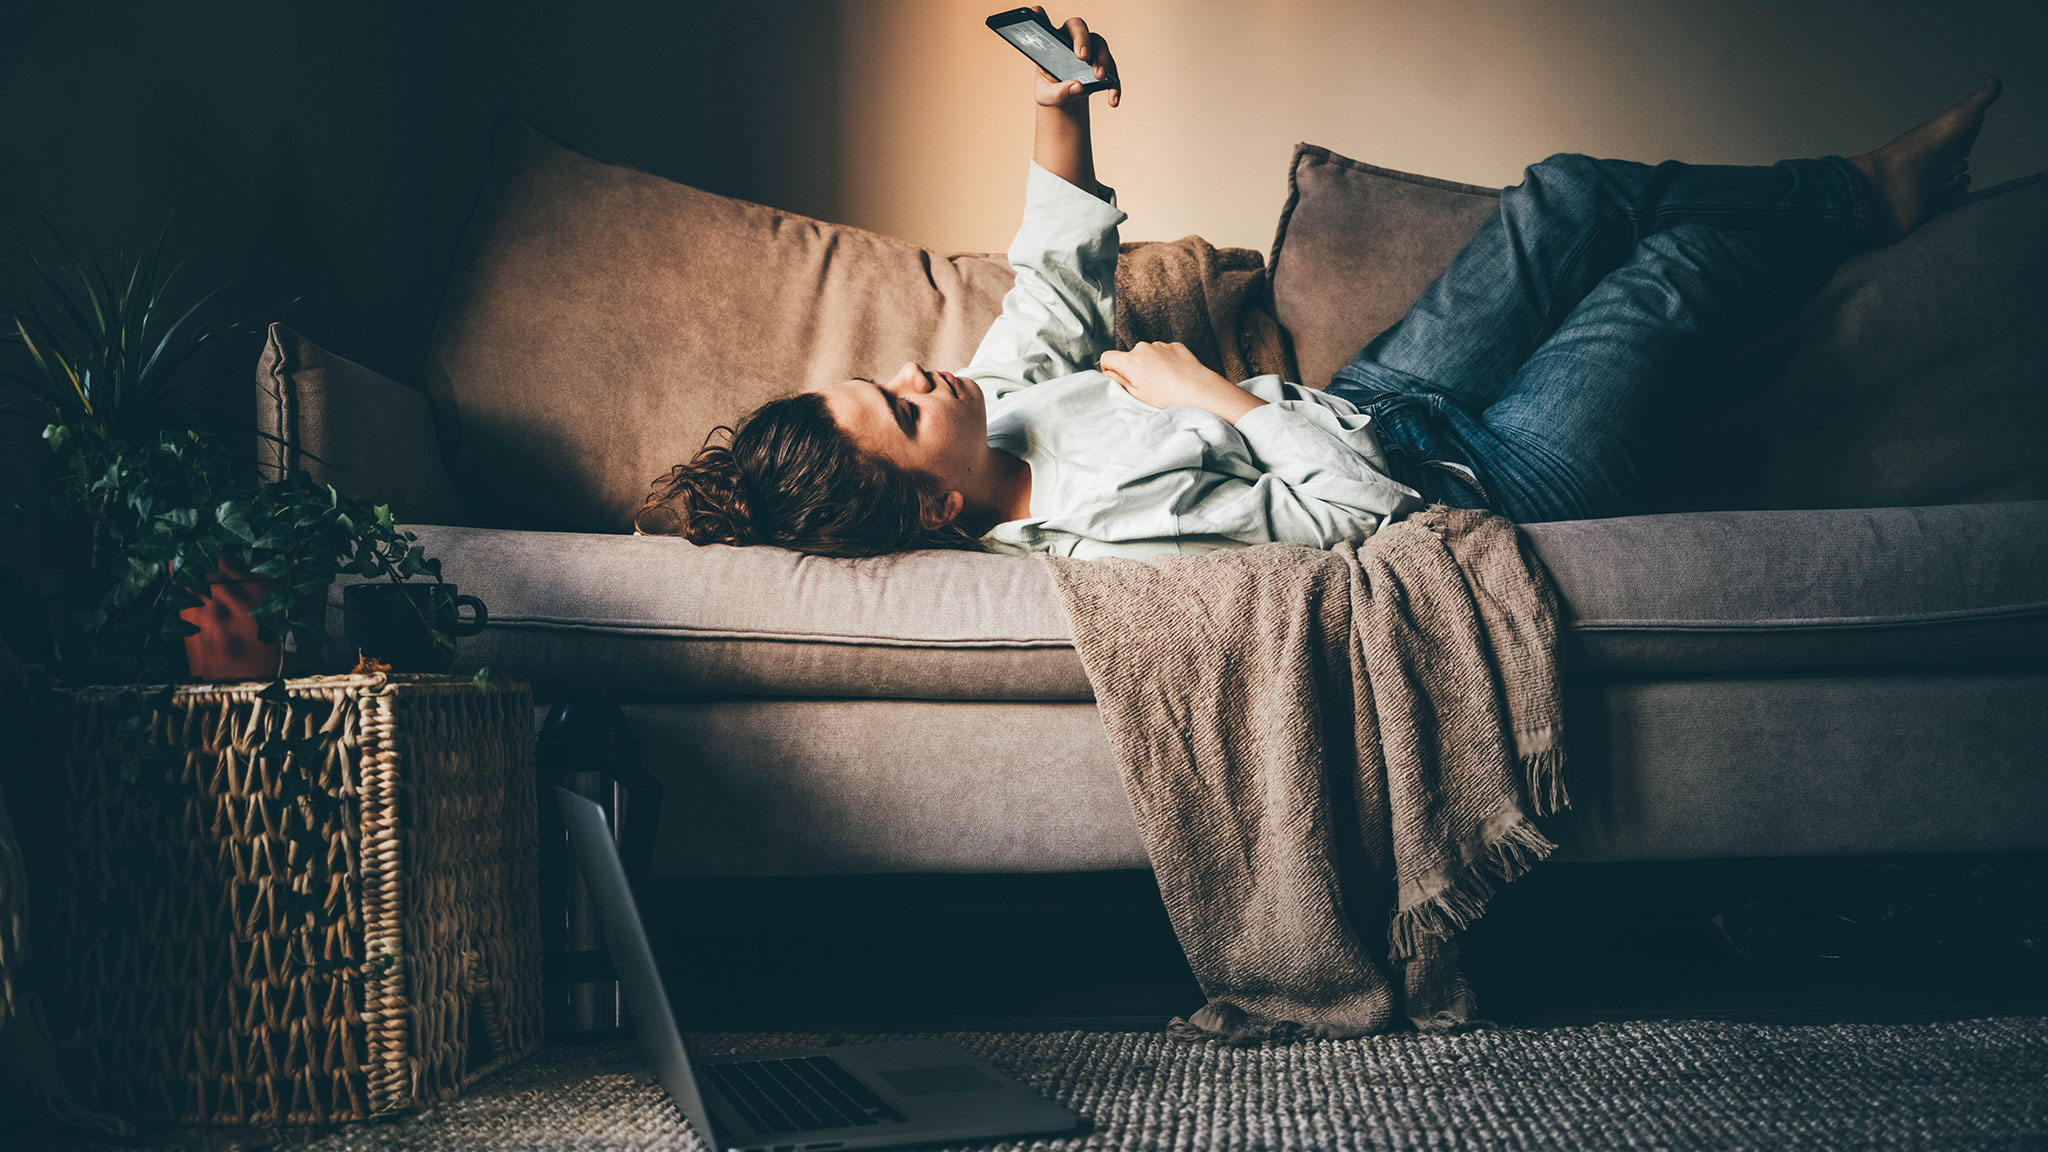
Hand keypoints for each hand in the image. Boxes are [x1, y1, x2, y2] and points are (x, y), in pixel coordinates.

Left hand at [1028, 8, 1120, 108]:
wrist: (1067, 99)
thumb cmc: (1052, 91)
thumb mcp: (1047, 96)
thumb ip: (1057, 93)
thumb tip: (1077, 87)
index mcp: (1052, 42)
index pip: (1044, 24)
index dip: (1039, 16)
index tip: (1036, 12)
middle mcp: (1071, 40)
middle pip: (1078, 27)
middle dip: (1082, 39)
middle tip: (1083, 57)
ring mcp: (1090, 49)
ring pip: (1100, 44)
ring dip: (1102, 59)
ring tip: (1100, 78)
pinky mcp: (1104, 63)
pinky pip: (1112, 68)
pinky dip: (1114, 84)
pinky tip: (1112, 100)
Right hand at [1100, 342, 1263, 421]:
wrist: (1200, 390)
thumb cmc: (1168, 398)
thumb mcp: (1137, 397)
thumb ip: (1118, 383)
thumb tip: (1108, 374)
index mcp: (1129, 361)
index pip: (1107, 357)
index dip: (1110, 370)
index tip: (1120, 381)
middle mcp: (1143, 348)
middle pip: (1129, 356)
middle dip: (1134, 369)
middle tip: (1146, 387)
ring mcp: (1160, 345)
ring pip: (1147, 354)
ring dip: (1151, 365)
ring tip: (1164, 383)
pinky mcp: (1175, 346)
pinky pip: (1164, 352)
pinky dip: (1166, 362)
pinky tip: (1175, 376)